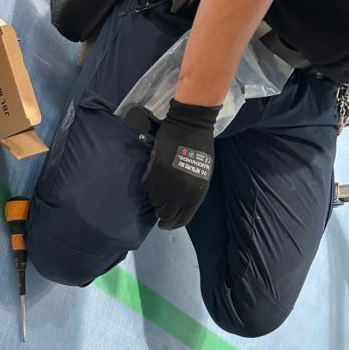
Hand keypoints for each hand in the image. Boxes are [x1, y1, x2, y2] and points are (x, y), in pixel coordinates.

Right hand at [141, 99, 220, 229]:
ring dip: (154, 194)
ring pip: (153, 200)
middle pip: (164, 214)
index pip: (180, 220)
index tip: (163, 223)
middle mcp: (182, 193)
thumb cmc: (200, 150)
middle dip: (160, 210)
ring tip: (158, 184)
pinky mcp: (156, 171)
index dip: (170, 224)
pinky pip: (146, 185)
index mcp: (196, 195)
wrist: (191, 125)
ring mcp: (168, 182)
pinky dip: (148, 182)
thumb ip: (190, 194)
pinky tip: (152, 174)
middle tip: (159, 203)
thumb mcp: (202, 177)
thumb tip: (176, 207)